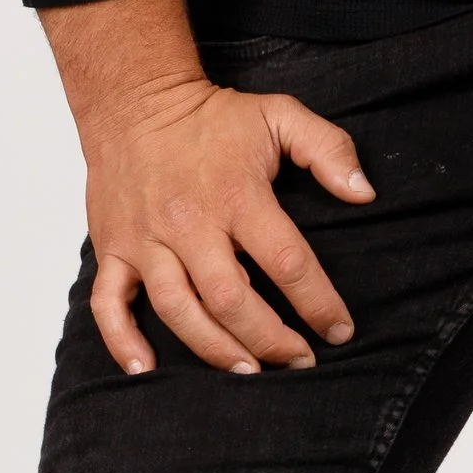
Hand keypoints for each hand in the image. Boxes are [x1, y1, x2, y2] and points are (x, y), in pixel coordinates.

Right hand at [39, 0, 373, 374]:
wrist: (133, 100)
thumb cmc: (212, 117)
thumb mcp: (280, 116)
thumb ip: (330, 150)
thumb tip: (364, 193)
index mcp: (236, 195)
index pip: (287, 261)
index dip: (318, 303)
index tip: (340, 331)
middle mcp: (188, 223)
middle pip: (232, 299)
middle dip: (271, 340)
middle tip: (299, 362)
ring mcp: (145, 240)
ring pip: (177, 309)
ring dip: (214, 349)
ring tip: (249, 372)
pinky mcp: (112, 249)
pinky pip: (107, 304)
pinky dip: (122, 341)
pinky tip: (146, 369)